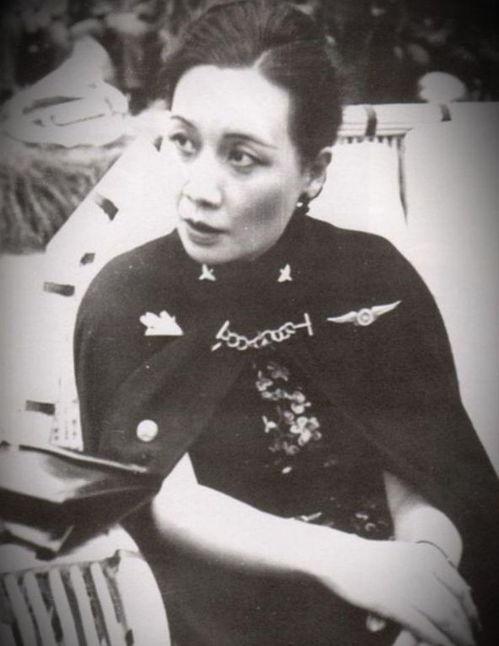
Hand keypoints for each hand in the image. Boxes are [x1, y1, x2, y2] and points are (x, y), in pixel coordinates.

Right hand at [313, 537, 477, 645]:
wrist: (340, 556)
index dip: (470, 609)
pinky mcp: (397, 605)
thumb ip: (425, 568)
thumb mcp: (402, 554)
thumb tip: (450, 588)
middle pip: (454, 605)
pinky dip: (439, 642)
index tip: (475, 622)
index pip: (459, 587)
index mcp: (426, 556)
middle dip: (465, 627)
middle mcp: (423, 571)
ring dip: (457, 637)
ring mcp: (410, 588)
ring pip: (445, 619)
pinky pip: (426, 629)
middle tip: (470, 640)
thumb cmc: (369, 557)